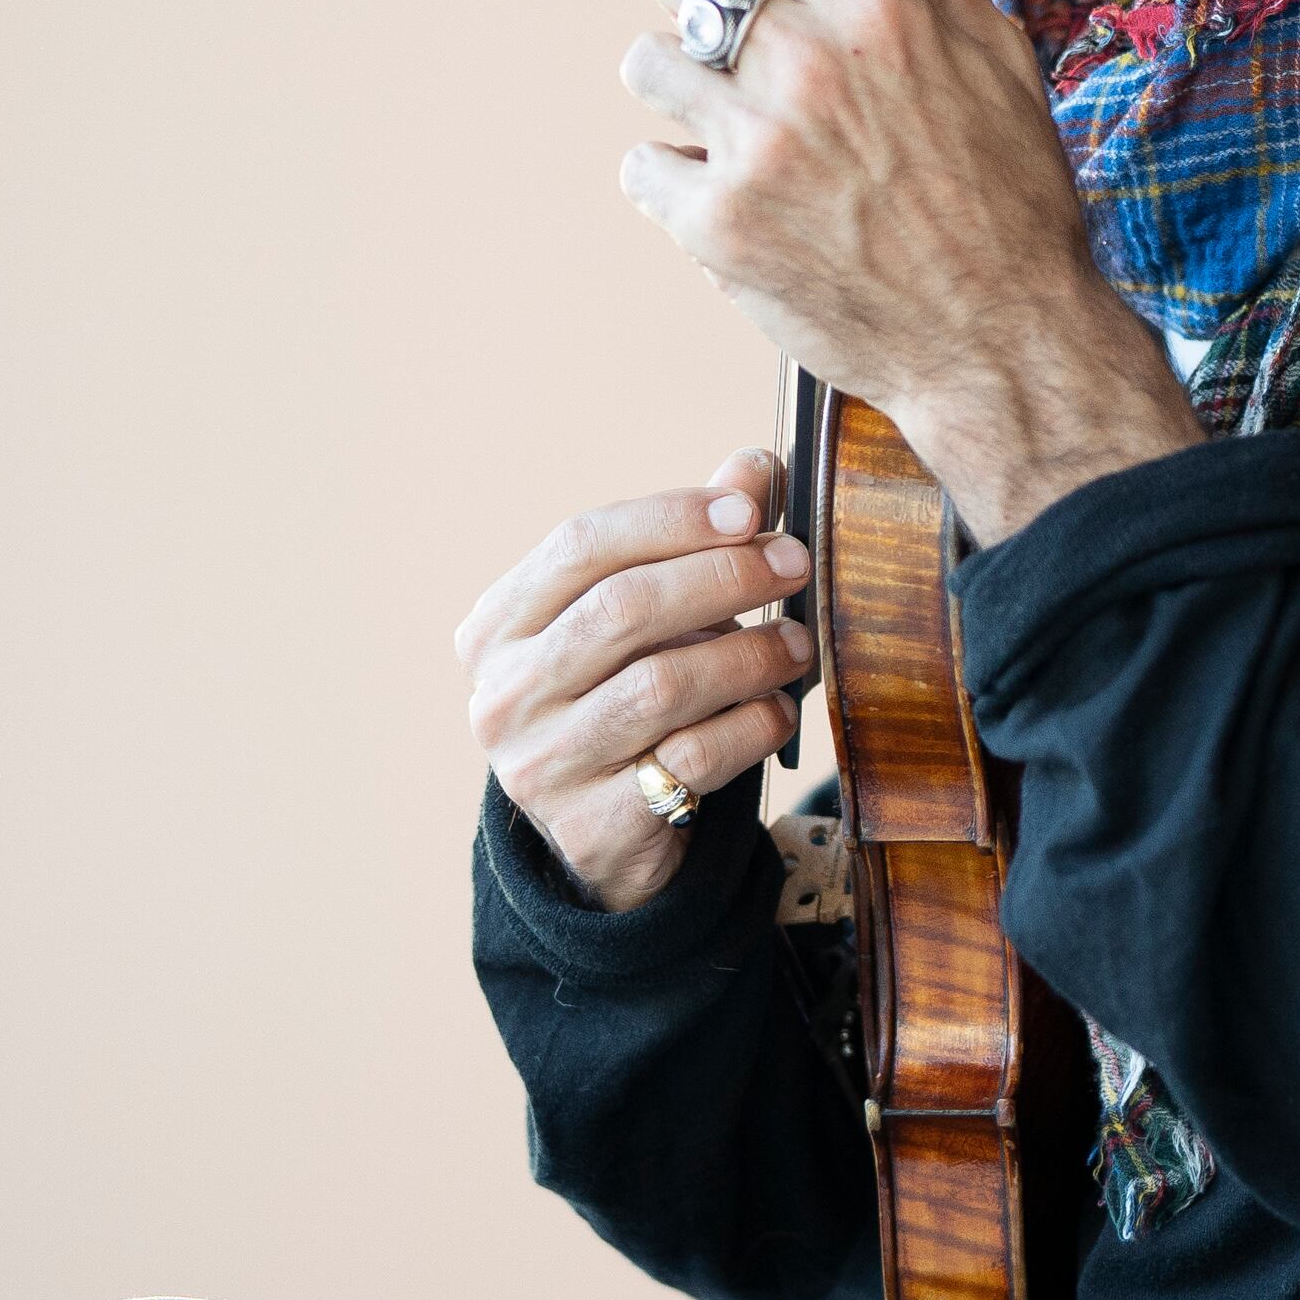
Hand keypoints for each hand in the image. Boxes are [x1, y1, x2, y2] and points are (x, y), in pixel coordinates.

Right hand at [461, 446, 811, 911]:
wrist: (603, 834)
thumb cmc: (626, 694)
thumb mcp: (647, 617)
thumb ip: (693, 540)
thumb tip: (756, 465)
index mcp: (500, 625)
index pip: (580, 543)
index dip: (672, 518)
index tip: (752, 509)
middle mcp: (503, 693)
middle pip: (622, 609)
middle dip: (724, 577)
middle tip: (795, 565)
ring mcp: (539, 764)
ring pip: (661, 685)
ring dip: (750, 652)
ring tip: (799, 642)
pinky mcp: (591, 825)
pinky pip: (692, 758)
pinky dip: (750, 725)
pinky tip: (777, 709)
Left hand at [619, 0, 1199, 539]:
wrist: (1000, 343)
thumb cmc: (1012, 207)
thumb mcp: (1005, 64)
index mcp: (880, 14)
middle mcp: (807, 66)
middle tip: (729, 33)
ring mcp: (753, 146)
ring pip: (647, 62)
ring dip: (684, 86)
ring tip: (731, 122)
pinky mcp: (717, 224)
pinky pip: (645, 164)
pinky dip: (680, 179)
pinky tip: (732, 193)